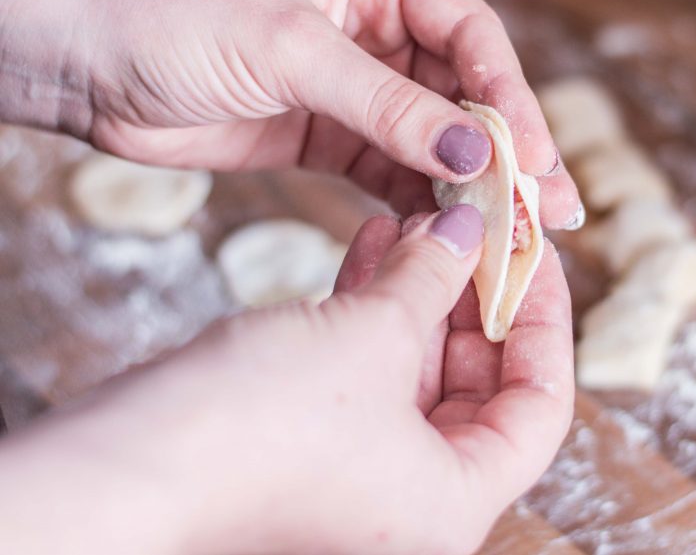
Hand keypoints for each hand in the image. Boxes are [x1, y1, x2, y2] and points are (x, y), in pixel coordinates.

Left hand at [0, 0, 580, 226]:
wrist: (88, 65)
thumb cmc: (178, 20)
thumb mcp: (292, 53)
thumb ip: (387, 106)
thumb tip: (475, 153)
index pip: (469, 33)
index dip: (508, 97)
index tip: (531, 157)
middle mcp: (381, 23)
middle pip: (465, 92)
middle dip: (507, 151)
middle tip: (550, 210)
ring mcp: (360, 83)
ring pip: (436, 137)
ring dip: (473, 186)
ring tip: (515, 236)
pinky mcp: (334, 134)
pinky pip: (394, 170)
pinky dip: (421, 202)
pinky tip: (450, 236)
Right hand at [0, 207, 574, 553]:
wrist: (126, 468)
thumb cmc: (258, 427)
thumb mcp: (372, 338)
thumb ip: (432, 277)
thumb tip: (469, 227)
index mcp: (457, 502)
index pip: (542, 406)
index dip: (545, 320)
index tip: (535, 253)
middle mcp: (417, 500)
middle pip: (480, 382)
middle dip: (474, 294)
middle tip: (476, 223)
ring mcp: (364, 473)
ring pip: (418, 367)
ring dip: (420, 290)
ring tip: (422, 218)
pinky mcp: (315, 444)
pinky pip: (367, 369)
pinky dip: (374, 308)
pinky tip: (374, 240)